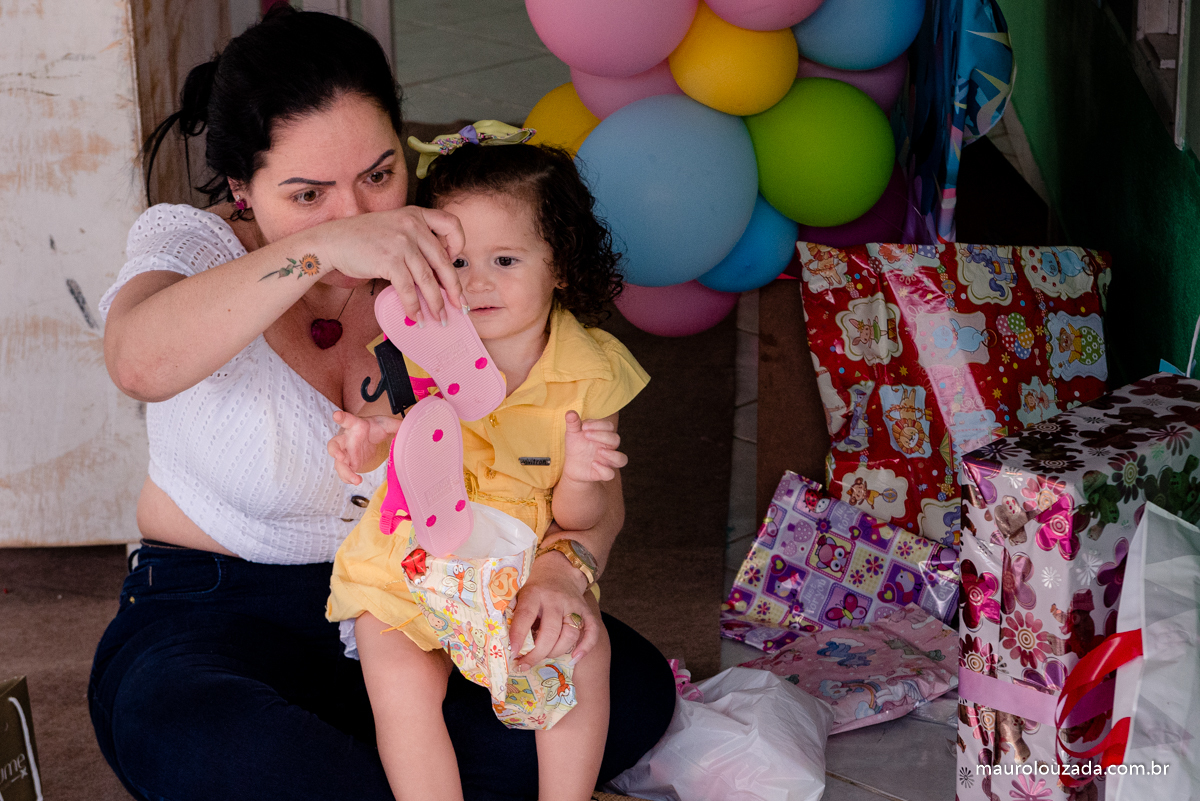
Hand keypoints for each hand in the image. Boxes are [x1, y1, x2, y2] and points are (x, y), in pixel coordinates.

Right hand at [313, 206, 466, 322]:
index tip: (454, 262)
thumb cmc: (362, 238)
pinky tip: (415, 316)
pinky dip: (413, 306)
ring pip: (427, 279)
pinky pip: (408, 288)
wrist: (332, 241)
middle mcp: (412, 225)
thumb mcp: (393, 228)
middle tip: (459, 305)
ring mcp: (401, 242)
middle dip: (453, 288)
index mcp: (416, 215)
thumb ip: (415, 242)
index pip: (451, 224)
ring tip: (439, 318)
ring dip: (435, 303)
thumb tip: (435, 276)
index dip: (458, 244)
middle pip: (443, 260)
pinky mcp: (389, 260)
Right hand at [327, 410, 401, 484]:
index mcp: (355, 426)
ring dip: (345, 472)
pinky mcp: (348, 464)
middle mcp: (346, 440)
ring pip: (339, 463)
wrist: (370, 438)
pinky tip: (355, 481)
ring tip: (356, 480)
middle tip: (339, 456)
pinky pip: (344, 472)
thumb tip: (409, 425)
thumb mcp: (386, 424)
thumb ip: (396, 425)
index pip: (347, 420)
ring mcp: (345, 453)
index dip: (341, 417)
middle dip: (335, 450)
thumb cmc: (374, 428)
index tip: (336, 415)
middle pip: (334, 444)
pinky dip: (348, 478)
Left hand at [508, 551, 598, 668]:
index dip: (519, 635)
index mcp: (534, 593)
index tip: (513, 652)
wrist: (560, 568)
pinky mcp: (586, 610)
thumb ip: (513, 612)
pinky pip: (591, 631)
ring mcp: (573, 605)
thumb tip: (502, 641)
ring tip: (542, 658)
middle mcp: (555, 599)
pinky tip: (574, 659)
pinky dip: (585, 647)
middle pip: (550, 632)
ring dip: (555, 652)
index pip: (526, 616)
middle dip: (537, 653)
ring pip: (569, 635)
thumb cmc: (534, 586)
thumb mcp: (520, 592)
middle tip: (525, 664)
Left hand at [562, 411, 626, 483]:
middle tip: (586, 435)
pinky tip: (593, 464)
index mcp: (603, 435)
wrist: (572, 466)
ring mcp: (607, 461)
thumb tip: (570, 413)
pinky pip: (610, 474)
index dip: (598, 424)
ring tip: (599, 451)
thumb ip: (573, 423)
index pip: (609, 426)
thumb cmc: (576, 446)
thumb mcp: (572, 433)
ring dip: (612, 455)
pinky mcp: (602, 474)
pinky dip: (603, 469)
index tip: (583, 427)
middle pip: (616, 439)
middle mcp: (608, 448)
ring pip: (622, 459)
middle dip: (602, 436)